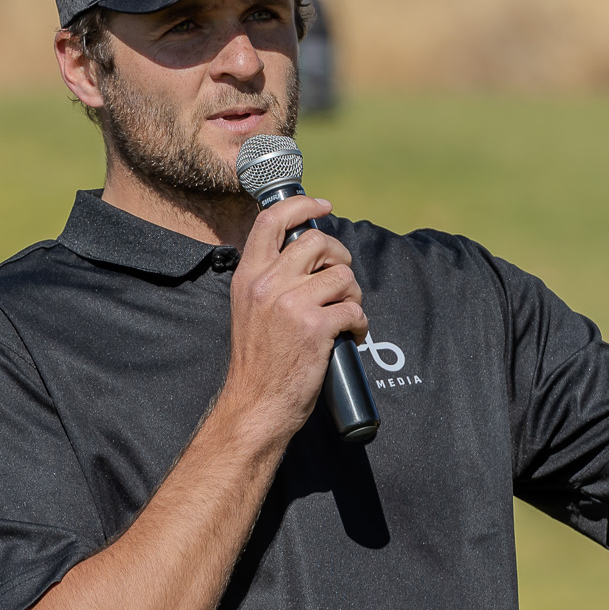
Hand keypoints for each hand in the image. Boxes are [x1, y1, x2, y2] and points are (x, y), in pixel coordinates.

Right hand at [223, 195, 367, 438]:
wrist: (256, 404)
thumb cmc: (258, 360)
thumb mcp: (249, 308)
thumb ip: (269, 279)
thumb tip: (306, 253)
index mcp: (248, 276)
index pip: (271, 220)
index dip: (302, 205)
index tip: (323, 206)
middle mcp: (267, 284)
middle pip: (318, 242)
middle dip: (340, 257)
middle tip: (342, 282)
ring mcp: (291, 304)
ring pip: (342, 275)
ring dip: (353, 295)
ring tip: (346, 314)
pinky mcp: (315, 327)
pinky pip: (354, 309)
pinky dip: (360, 323)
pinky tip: (352, 335)